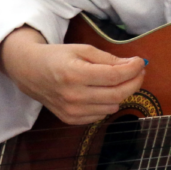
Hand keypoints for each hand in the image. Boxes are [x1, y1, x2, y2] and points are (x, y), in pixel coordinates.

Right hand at [0, 26, 146, 124]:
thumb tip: (133, 65)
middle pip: (117, 94)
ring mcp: (72, 111)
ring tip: (120, 80)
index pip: (115, 77)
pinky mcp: (71, 120)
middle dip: (134, 82)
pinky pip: (100, 114)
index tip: (141, 62)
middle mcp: (73, 96)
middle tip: (139, 72)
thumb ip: (108, 58)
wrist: (30, 72)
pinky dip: (108, 103)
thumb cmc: (57, 57)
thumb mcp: (82, 49)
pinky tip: (104, 92)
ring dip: (122, 93)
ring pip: (112, 106)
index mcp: (75, 74)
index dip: (133, 69)